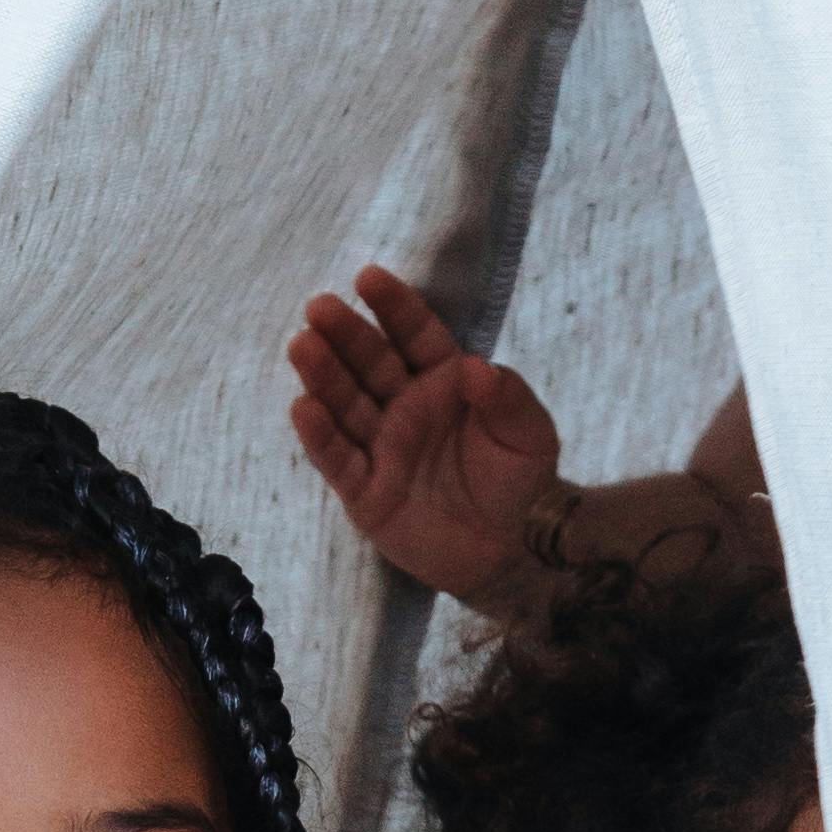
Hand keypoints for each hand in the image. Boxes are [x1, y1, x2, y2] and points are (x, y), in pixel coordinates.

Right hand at [286, 267, 563, 607]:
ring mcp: (383, 448)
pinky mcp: (366, 492)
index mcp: (445, 382)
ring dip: (323, 376)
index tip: (368, 277)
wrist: (514, 553)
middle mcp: (407, 408)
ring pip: (346, 405)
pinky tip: (303, 407)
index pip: (415, 335)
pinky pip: (338, 460)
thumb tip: (476, 368)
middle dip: (345, 335)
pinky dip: (320, 435)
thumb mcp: (529, 434)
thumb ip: (507, 397)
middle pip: (370, 364)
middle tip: (319, 307)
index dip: (393, 307)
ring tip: (302, 345)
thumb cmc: (524, 484)